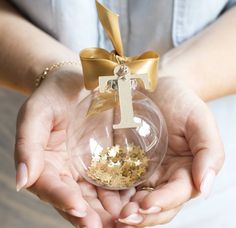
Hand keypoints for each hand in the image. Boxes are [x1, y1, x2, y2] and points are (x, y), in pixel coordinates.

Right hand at [14, 66, 134, 227]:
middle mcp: (66, 172)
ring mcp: (86, 168)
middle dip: (92, 217)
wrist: (74, 83)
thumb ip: (28, 146)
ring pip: (96, 197)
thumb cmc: (52, 96)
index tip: (79, 211)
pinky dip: (122, 195)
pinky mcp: (104, 161)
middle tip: (111, 227)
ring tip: (126, 221)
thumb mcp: (36, 114)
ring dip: (109, 212)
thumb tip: (22, 180)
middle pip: (77, 200)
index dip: (64, 200)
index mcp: (46, 164)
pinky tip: (134, 201)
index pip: (52, 188)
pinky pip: (112, 182)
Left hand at [117, 77, 224, 226]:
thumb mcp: (199, 120)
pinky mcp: (124, 162)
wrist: (156, 86)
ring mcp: (142, 171)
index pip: (175, 195)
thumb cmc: (181, 101)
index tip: (145, 206)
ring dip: (123, 211)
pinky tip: (98, 198)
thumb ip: (208, 152)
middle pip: (154, 204)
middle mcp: (163, 176)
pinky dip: (109, 194)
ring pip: (134, 199)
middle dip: (140, 215)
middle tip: (123, 219)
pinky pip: (117, 182)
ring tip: (109, 216)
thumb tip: (205, 186)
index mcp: (184, 170)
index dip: (162, 204)